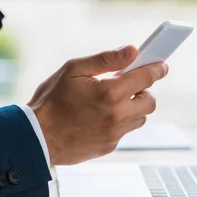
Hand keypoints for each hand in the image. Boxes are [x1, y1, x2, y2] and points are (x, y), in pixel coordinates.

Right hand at [27, 45, 168, 165]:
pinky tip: (100, 116)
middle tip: (128, 84)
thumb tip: (132, 51)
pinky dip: (119, 121)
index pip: (147, 78)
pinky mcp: (109, 146)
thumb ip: (106, 59)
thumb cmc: (51, 101)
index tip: (162, 65)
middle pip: (150, 101)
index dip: (157, 68)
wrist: (35, 138)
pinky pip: (124, 131)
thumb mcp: (74, 70)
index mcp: (110, 93)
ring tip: (111, 100)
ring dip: (133, 107)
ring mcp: (114, 133)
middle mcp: (117, 115)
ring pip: (140, 117)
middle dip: (144, 90)